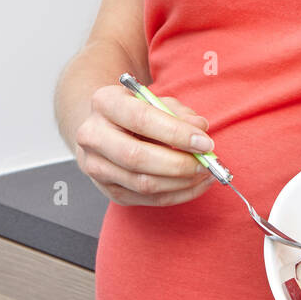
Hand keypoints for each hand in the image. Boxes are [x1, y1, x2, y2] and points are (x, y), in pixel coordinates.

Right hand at [75, 84, 215, 205]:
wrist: (104, 127)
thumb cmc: (135, 111)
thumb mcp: (156, 100)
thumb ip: (178, 112)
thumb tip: (200, 129)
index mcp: (105, 103)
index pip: (141, 119)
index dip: (176, 133)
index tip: (205, 142)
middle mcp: (93, 136)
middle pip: (137, 157)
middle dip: (178, 163)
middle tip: (207, 163)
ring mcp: (96, 166)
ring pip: (142, 183)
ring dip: (181, 182)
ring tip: (206, 173)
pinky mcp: (107, 189)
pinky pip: (146, 199)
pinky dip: (177, 194)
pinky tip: (196, 184)